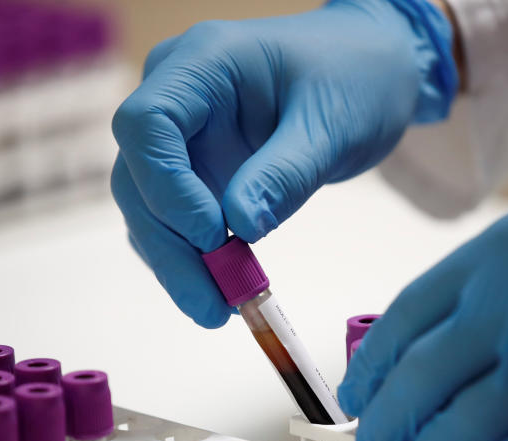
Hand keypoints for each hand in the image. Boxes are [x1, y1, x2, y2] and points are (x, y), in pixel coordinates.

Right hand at [111, 0, 456, 327]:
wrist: (368, 71)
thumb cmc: (355, 77)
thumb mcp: (332, 125)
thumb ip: (285, 174)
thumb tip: (241, 229)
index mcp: (202, 63)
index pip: (147, 124)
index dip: (167, 186)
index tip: (212, 235)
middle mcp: (177, 97)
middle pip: (139, 177)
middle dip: (171, 247)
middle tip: (212, 307)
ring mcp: (181, 136)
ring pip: (149, 208)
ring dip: (178, 264)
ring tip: (220, 310)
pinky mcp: (194, 171)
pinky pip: (175, 221)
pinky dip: (194, 260)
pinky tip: (222, 292)